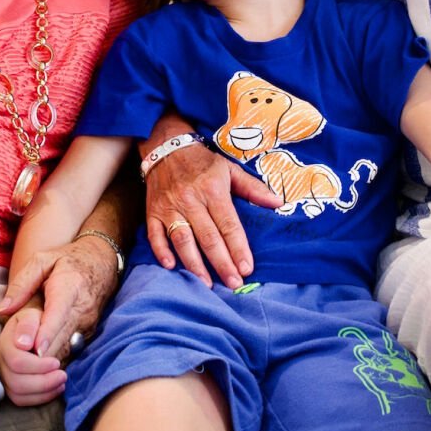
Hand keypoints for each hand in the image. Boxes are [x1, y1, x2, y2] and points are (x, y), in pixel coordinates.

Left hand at [0, 231, 119, 356]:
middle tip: (20, 365)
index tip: (35, 351)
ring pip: (67, 349)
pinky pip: (71, 350)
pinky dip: (56, 358)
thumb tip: (3, 309)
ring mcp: (88, 323)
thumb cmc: (68, 260)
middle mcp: (82, 309)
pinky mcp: (89, 333)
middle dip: (42, 355)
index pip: (58, 314)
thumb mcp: (42, 261)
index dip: (47, 333)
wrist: (102, 262)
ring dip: (48, 361)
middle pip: (61, 338)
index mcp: (70, 287)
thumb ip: (21, 284)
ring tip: (26, 369)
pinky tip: (40, 367)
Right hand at [0, 302, 66, 406]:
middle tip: (63, 375)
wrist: (31, 329)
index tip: (56, 362)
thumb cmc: (34, 321)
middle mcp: (0, 362)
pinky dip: (40, 398)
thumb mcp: (33, 315)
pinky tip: (56, 388)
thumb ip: (29, 326)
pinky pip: (21, 400)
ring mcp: (4, 376)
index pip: (16, 362)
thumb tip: (24, 344)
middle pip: (16, 382)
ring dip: (43, 392)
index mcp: (4, 344)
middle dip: (43, 382)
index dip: (38, 366)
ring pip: (18, 394)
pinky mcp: (11, 386)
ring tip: (62, 382)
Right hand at [144, 144, 278, 287]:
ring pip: (182, 239)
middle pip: (208, 237)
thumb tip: (277, 203)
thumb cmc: (202, 162)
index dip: (238, 248)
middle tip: (233, 284)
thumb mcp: (230, 169)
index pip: (229, 225)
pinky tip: (171, 266)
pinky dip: (161, 251)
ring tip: (206, 283)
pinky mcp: (153, 212)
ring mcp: (170, 207)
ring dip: (194, 264)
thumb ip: (253, 188)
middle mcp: (191, 200)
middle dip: (222, 263)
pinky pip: (155, 234)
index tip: (247, 268)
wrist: (166, 146)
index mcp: (213, 190)